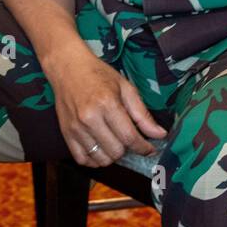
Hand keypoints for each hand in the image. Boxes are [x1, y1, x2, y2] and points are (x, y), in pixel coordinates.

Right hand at [43, 43, 165, 167]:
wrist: (67, 66)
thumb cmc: (97, 74)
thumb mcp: (125, 87)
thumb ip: (142, 114)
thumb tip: (160, 134)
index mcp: (107, 104)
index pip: (129, 137)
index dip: (144, 147)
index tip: (149, 148)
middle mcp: (89, 118)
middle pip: (116, 151)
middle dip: (128, 149)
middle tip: (129, 138)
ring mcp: (76, 128)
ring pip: (101, 159)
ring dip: (112, 155)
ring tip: (114, 142)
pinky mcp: (66, 133)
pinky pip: (83, 159)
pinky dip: (94, 159)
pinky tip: (100, 148)